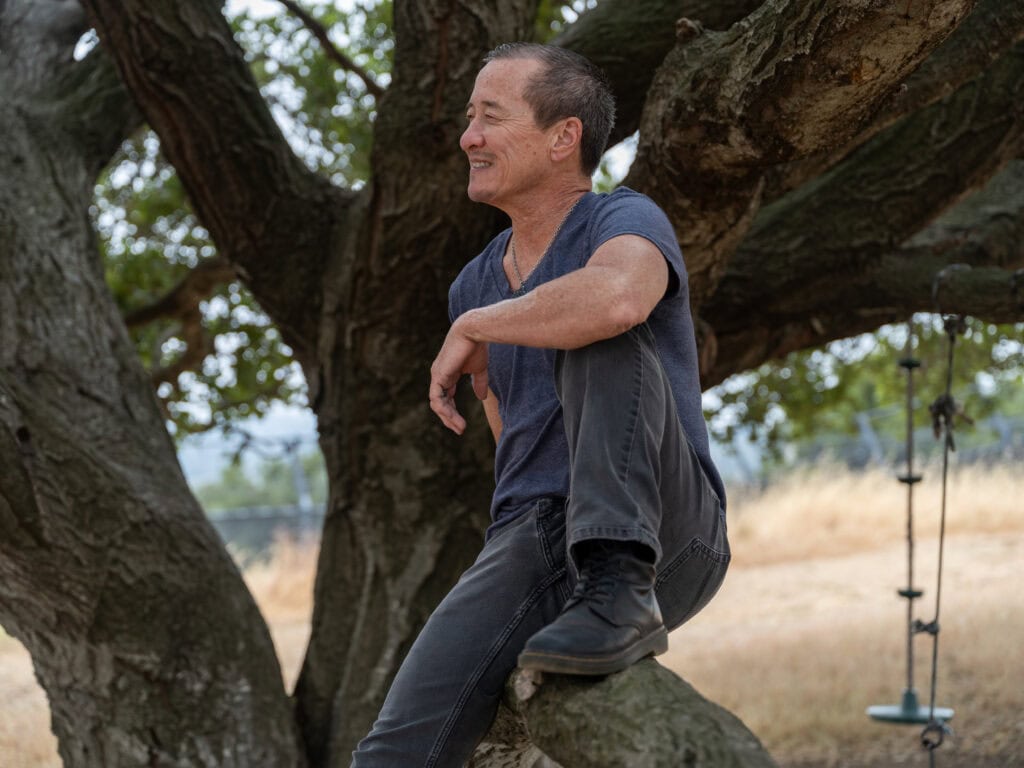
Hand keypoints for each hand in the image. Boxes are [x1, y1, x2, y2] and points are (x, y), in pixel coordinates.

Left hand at [429, 320, 488, 434]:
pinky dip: (445, 410)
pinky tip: (454, 418)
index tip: (463, 424)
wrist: (473, 331)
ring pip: (437, 404)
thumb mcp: (479, 369)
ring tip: (460, 428)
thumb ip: (479, 383)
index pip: (446, 398)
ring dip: (448, 418)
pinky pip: (437, 399)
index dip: (453, 411)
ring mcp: (437, 376)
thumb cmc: (477, 346)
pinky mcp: (438, 375)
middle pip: (440, 403)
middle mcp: (439, 376)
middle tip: (460, 430)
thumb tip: (481, 398)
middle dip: (449, 418)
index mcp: (447, 374)